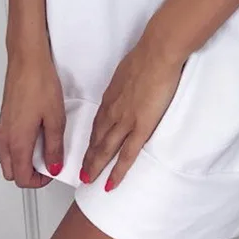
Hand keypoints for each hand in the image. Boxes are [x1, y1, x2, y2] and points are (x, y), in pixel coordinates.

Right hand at [0, 50, 64, 187]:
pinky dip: (19, 148)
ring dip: (23, 161)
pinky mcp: (4, 118)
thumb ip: (54, 147)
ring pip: (7, 158)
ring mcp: (2, 128)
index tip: (53, 172)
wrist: (27, 60)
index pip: (22, 178)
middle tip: (48, 164)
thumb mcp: (55, 118)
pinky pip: (7, 144)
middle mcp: (5, 138)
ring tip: (44, 148)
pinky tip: (36, 134)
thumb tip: (54, 165)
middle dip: (29, 174)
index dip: (39, 182)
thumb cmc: (39, 83)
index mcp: (17, 142)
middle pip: (11, 172)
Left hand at [81, 39, 184, 190]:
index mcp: (111, 97)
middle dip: (88, 157)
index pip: (98, 123)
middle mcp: (113, 111)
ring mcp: (125, 121)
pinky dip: (117, 171)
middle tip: (82, 173)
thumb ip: (126, 83)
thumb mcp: (128, 70)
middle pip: (97, 139)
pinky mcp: (141, 127)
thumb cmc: (146, 57)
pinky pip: (127, 155)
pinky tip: (110, 184)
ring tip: (89, 181)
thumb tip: (128, 85)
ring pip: (106, 149)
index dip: (92, 138)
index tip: (88, 149)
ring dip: (96, 166)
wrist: (157, 55)